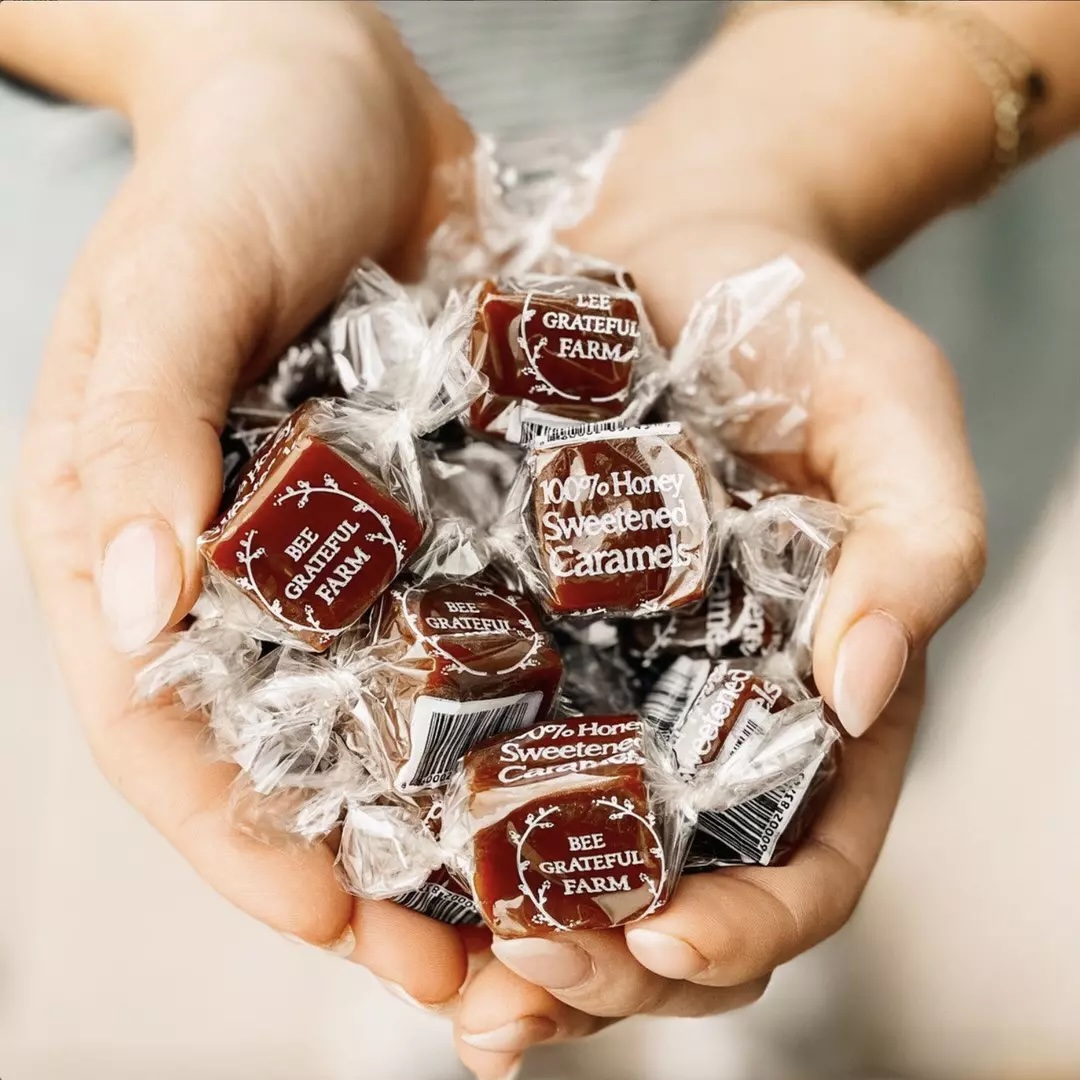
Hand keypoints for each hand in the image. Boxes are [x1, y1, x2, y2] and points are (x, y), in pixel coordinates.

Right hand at [13, 1, 472, 1006]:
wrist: (342, 89)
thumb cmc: (235, 171)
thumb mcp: (170, 282)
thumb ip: (136, 433)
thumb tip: (135, 605)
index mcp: (139, 544)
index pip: (168, 737)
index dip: (241, 849)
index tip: (333, 928)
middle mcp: (242, 574)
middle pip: (290, 764)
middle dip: (366, 877)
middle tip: (458, 977)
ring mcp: (345, 553)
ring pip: (390, 727)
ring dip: (452, 829)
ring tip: (532, 922)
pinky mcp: (433, 513)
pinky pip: (471, 636)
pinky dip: (513, 718)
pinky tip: (578, 777)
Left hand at [451, 20, 986, 1075]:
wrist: (674, 246)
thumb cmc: (800, 328)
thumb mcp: (893, 417)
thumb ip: (920, 544)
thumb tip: (870, 688)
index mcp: (810, 703)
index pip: (806, 863)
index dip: (750, 928)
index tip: (669, 944)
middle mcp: (699, 721)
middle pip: (671, 897)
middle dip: (604, 969)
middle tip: (522, 988)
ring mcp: (600, 687)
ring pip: (564, 862)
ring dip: (508, 944)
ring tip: (440, 982)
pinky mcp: (509, 634)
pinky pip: (475, 754)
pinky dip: (437, 831)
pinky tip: (382, 866)